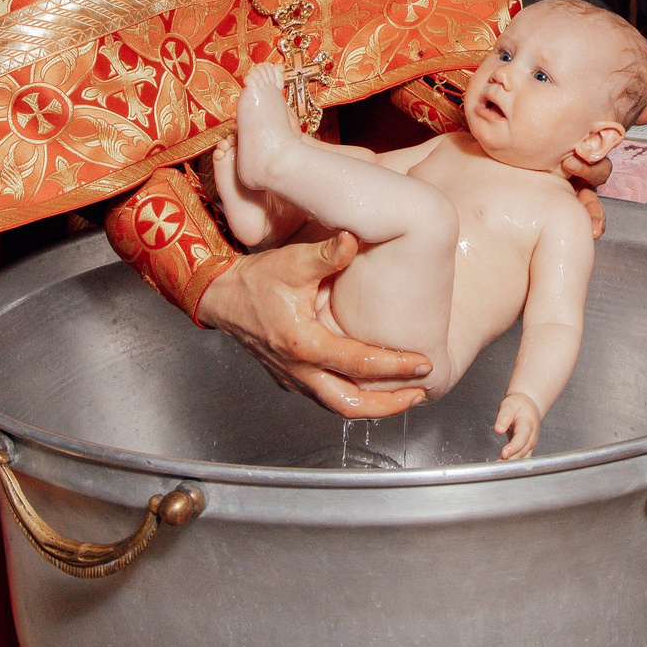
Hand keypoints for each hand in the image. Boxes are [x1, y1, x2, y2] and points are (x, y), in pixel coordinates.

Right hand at [198, 234, 429, 418]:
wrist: (222, 297)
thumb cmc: (256, 281)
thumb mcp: (291, 262)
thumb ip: (325, 254)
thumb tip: (352, 239)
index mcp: (303, 344)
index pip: (360, 364)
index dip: (395, 366)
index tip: (424, 363)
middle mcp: (299, 370)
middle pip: (351, 405)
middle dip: (390, 404)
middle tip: (420, 392)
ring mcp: (294, 379)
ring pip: (339, 407)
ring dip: (374, 407)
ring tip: (405, 397)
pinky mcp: (291, 379)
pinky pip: (327, 398)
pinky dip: (354, 400)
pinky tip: (372, 390)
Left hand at [494, 392, 541, 459]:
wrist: (528, 407)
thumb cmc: (518, 405)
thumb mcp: (509, 405)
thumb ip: (504, 417)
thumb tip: (499, 429)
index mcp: (528, 424)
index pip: (523, 437)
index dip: (514, 447)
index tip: (504, 453)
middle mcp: (532, 436)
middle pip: (523, 451)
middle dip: (511, 459)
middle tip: (497, 463)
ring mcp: (531, 443)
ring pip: (523, 457)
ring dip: (512, 464)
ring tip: (498, 465)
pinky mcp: (527, 448)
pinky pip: (522, 459)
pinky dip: (514, 464)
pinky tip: (503, 465)